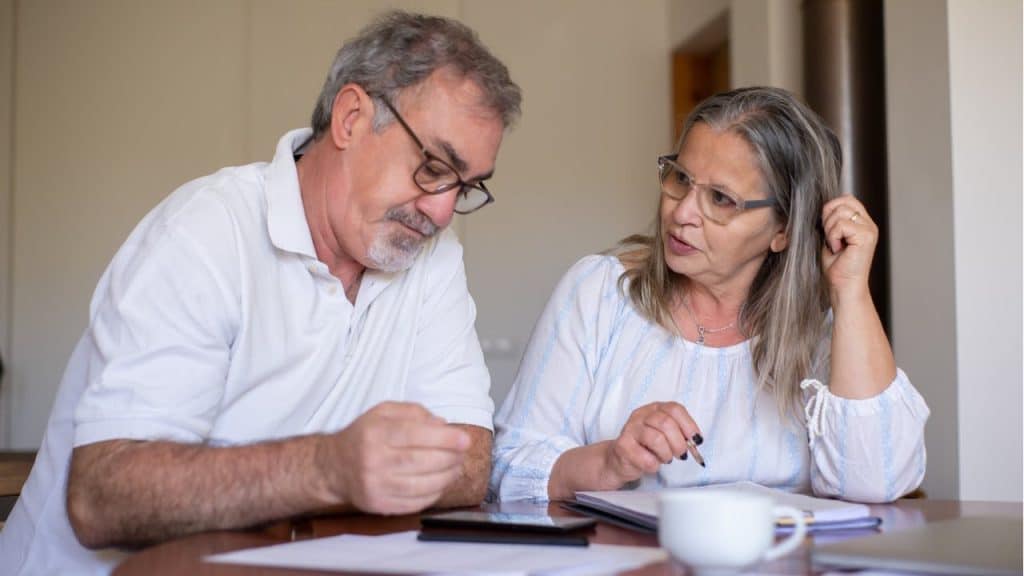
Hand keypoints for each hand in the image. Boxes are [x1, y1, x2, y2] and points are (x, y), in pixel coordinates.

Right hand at [315, 402, 469, 514]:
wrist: (335, 466)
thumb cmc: (365, 435)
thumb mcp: (384, 412)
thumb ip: (415, 412)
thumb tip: (443, 425)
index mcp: (374, 432)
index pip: (414, 435)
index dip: (443, 438)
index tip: (465, 440)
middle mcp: (372, 460)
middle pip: (420, 461)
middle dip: (449, 458)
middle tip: (462, 454)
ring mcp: (375, 486)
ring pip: (420, 485)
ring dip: (446, 477)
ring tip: (456, 467)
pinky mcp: (378, 505)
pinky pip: (414, 503)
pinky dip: (434, 493)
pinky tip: (441, 483)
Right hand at [602, 402, 700, 486]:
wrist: (619, 459)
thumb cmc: (646, 447)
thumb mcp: (665, 435)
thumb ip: (679, 433)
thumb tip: (694, 441)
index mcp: (654, 409)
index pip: (674, 409)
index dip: (689, 425)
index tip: (696, 440)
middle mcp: (640, 415)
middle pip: (666, 423)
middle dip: (679, 443)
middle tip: (681, 454)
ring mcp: (630, 429)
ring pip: (657, 439)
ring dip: (666, 454)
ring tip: (665, 459)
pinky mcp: (622, 446)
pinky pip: (646, 458)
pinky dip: (654, 465)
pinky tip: (651, 464)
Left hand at [821, 195, 877, 298]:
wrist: (842, 286)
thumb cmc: (836, 266)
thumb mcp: (831, 237)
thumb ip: (833, 221)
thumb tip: (825, 207)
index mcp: (862, 223)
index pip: (847, 199)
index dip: (831, 209)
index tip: (827, 228)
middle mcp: (869, 224)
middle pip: (843, 202)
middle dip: (828, 218)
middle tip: (831, 238)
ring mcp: (869, 229)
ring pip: (840, 212)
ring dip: (830, 230)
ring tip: (835, 245)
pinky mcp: (866, 236)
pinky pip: (841, 225)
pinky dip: (833, 237)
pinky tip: (838, 249)